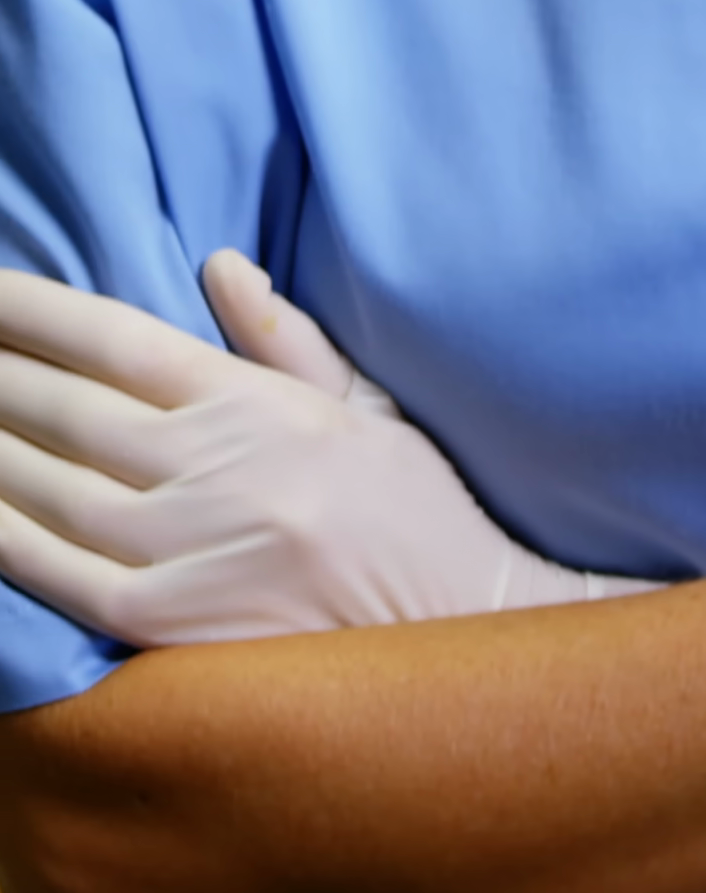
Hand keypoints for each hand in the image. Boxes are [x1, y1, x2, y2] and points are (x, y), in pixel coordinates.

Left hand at [0, 256, 657, 645]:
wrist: (472, 627)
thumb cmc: (418, 512)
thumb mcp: (365, 407)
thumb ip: (283, 339)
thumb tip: (221, 263)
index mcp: (259, 404)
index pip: (116, 341)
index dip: (31, 312)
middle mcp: (219, 468)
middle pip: (66, 409)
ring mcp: (194, 550)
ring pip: (49, 488)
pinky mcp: (178, 628)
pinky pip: (63, 577)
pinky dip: (4, 540)